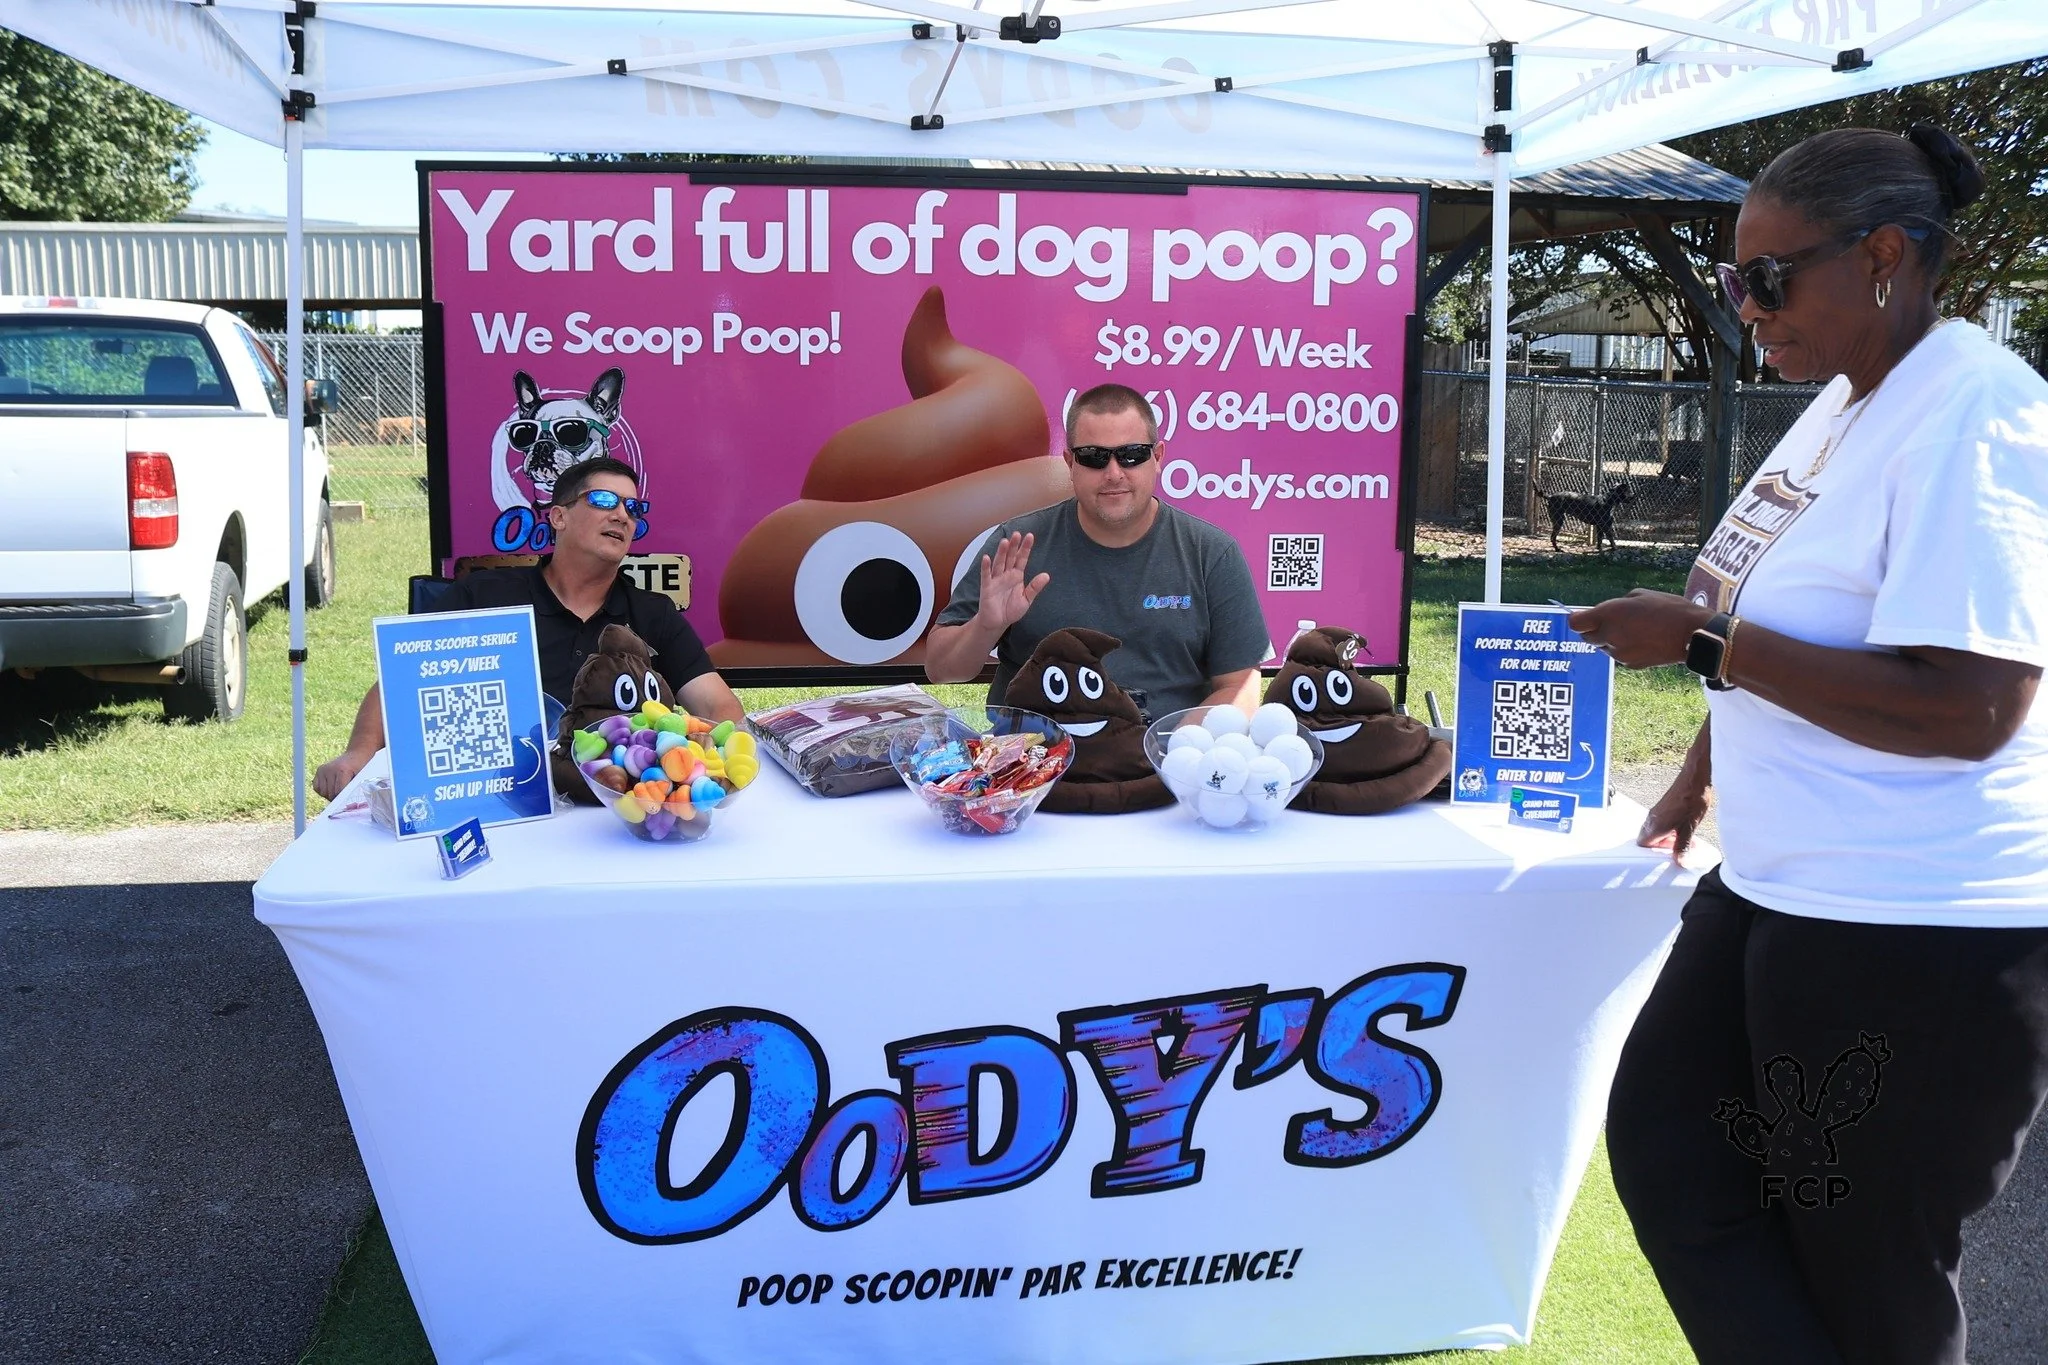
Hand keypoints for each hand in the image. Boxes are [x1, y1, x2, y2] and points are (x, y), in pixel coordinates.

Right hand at [313, 749, 369, 800]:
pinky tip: (330, 788)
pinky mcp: (319, 770)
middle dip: (337, 798)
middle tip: (343, 797)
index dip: (342, 799)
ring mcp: (324, 769)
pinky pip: (317, 787)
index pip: (338, 792)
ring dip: (330, 795)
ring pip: (323, 792)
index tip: (346, 803)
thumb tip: (345, 804)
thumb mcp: (360, 778)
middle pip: (330, 793)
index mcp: (343, 770)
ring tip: (338, 791)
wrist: (356, 754)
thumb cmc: (361, 768)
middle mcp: (330, 769)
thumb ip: (352, 790)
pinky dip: (323, 791)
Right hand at [975, 532, 1049, 631]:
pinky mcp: (987, 587)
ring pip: (999, 563)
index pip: (1022, 559)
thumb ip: (1035, 587)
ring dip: (1001, 552)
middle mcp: (1006, 575)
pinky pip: (986, 575)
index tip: (1030, 536)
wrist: (998, 622)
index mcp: (1016, 576)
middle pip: (1010, 557)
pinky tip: (986, 557)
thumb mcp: (1026, 599)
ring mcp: (996, 580)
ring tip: (1005, 541)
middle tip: (1017, 533)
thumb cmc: (1010, 610)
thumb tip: (1046, 575)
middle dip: (1014, 546)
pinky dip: (985, 567)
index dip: (1025, 548)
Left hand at [1568, 589, 1711, 669]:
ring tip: (1630, 629)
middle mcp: (1610, 636)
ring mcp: (1619, 653)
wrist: (1693, 634)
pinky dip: (1622, 648)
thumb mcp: (1639, 595)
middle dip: (1592, 629)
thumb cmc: (1669, 609)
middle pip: (1586, 637)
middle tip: (1606, 621)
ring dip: (1608, 639)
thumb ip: (1617, 605)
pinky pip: (1618, 655)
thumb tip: (1606, 613)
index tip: (1581, 615)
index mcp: (1610, 615)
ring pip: (1603, 647)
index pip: (1576, 623)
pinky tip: (1640, 640)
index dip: (1577, 618)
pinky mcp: (1630, 665)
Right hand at [1639, 770, 1711, 862]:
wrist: (1694, 778)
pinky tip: (1681, 826)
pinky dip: (1667, 829)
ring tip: (1681, 837)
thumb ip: (1682, 846)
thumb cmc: (1692, 799)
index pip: (1643, 845)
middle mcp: (1651, 819)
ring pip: (1652, 831)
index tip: (1670, 852)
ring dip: (1664, 837)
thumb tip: (1680, 862)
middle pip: (1646, 839)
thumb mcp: (1689, 828)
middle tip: (1676, 846)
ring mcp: (1655, 812)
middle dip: (1660, 846)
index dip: (1655, 852)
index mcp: (1655, 826)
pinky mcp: (1661, 807)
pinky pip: (1658, 823)